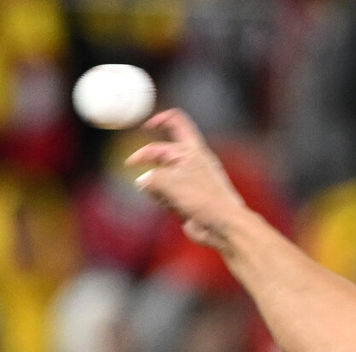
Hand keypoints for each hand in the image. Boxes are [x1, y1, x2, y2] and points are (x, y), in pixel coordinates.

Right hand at [126, 108, 244, 248]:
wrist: (224, 227)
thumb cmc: (205, 200)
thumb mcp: (171, 182)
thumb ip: (151, 177)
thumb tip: (142, 182)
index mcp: (193, 150)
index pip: (177, 123)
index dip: (161, 119)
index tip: (147, 126)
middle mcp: (192, 163)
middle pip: (162, 152)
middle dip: (147, 158)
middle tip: (131, 164)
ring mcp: (189, 182)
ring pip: (162, 176)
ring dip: (156, 185)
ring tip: (165, 195)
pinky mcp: (187, 200)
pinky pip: (167, 194)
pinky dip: (164, 199)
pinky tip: (170, 206)